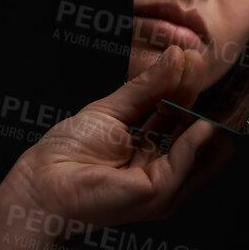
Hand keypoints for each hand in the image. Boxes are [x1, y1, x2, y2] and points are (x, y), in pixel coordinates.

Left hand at [0, 45, 233, 243]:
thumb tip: (177, 57)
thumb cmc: (67, 152)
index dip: (190, 96)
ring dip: (205, 116)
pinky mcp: (159, 192)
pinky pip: (187, 159)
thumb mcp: (113, 111)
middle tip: (204, 74)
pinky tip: (199, 116)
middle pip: (200, 138)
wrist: (43, 181)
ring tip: (202, 88)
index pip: (184, 124)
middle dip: (203, 105)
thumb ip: (148, 88)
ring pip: (205, 150)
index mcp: (150, 155)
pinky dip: (197, 136)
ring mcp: (164, 186)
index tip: (194, 67)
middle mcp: (162, 172)